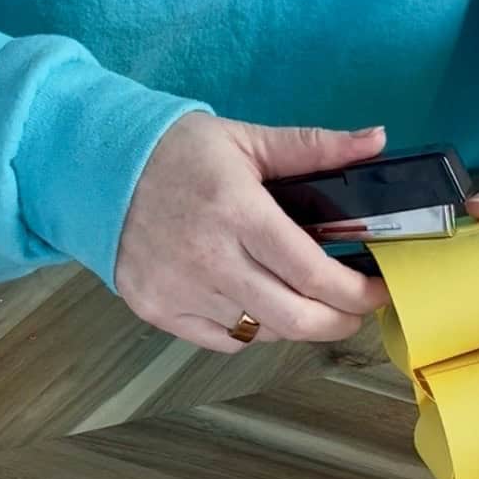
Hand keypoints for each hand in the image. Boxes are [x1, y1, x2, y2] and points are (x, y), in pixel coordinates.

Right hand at [116, 115, 389, 351]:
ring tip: (306, 297)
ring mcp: (179, 290)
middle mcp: (208, 259)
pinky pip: (224, 340)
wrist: (98, 168)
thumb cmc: (177, 152)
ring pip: (262, 332)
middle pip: (294, 318)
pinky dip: (251, 329)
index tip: (380, 289)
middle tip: (356, 309)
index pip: (312, 272)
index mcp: (237, 211)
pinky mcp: (156, 309)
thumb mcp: (248, 140)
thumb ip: (315, 147)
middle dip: (339, 321)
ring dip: (297, 322)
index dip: (357, 292)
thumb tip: (377, 139)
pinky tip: (257, 300)